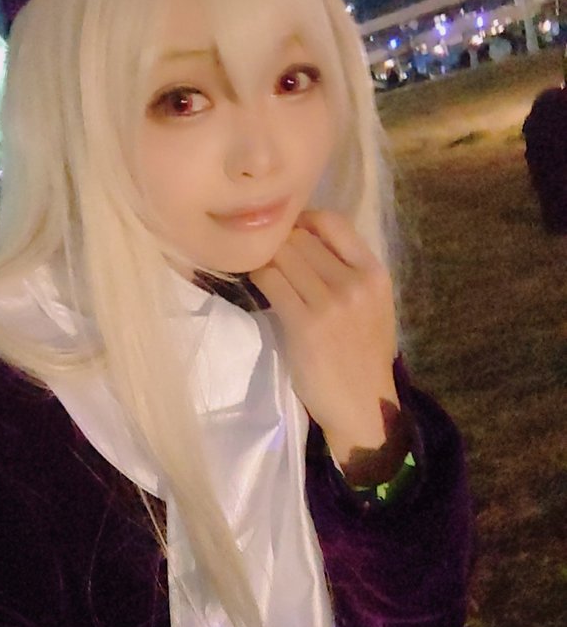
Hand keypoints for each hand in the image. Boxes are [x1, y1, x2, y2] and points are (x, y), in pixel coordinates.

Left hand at [249, 211, 407, 481]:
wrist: (363, 405)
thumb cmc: (361, 355)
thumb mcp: (371, 305)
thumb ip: (347, 270)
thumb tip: (304, 237)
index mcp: (374, 272)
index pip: (333, 221)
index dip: (303, 220)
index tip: (286, 235)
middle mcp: (355, 282)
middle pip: (300, 238)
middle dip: (276, 243)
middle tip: (260, 254)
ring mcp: (331, 303)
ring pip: (281, 257)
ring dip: (262, 260)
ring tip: (254, 269)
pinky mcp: (305, 324)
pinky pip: (269, 283)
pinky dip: (255, 279)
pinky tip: (252, 285)